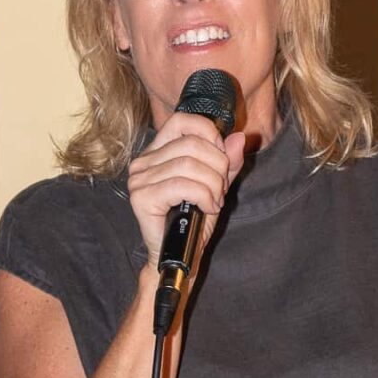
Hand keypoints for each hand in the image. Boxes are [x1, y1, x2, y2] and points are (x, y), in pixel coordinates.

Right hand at [127, 112, 245, 266]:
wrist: (180, 256)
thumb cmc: (193, 222)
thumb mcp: (216, 186)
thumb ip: (227, 162)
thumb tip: (238, 138)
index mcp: (157, 152)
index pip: (182, 121)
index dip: (209, 134)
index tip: (222, 159)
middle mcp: (143, 162)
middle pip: (191, 144)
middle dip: (217, 167)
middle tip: (220, 191)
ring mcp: (139, 179)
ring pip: (189, 164)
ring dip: (212, 185)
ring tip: (214, 202)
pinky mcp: (142, 198)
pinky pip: (182, 185)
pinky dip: (204, 196)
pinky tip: (207, 208)